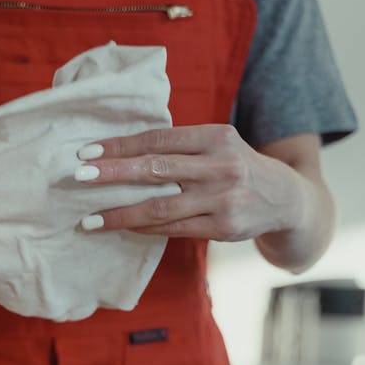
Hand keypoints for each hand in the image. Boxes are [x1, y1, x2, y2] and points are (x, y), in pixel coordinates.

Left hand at [74, 124, 305, 241]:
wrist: (285, 198)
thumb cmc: (236, 166)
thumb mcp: (218, 144)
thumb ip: (180, 146)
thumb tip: (121, 152)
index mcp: (216, 137)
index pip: (158, 139)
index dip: (121, 146)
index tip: (87, 152)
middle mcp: (221, 166)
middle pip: (156, 169)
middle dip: (114, 173)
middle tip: (79, 176)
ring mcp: (223, 199)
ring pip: (160, 206)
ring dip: (120, 213)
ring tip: (89, 219)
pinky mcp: (223, 228)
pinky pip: (173, 228)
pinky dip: (143, 228)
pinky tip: (121, 227)